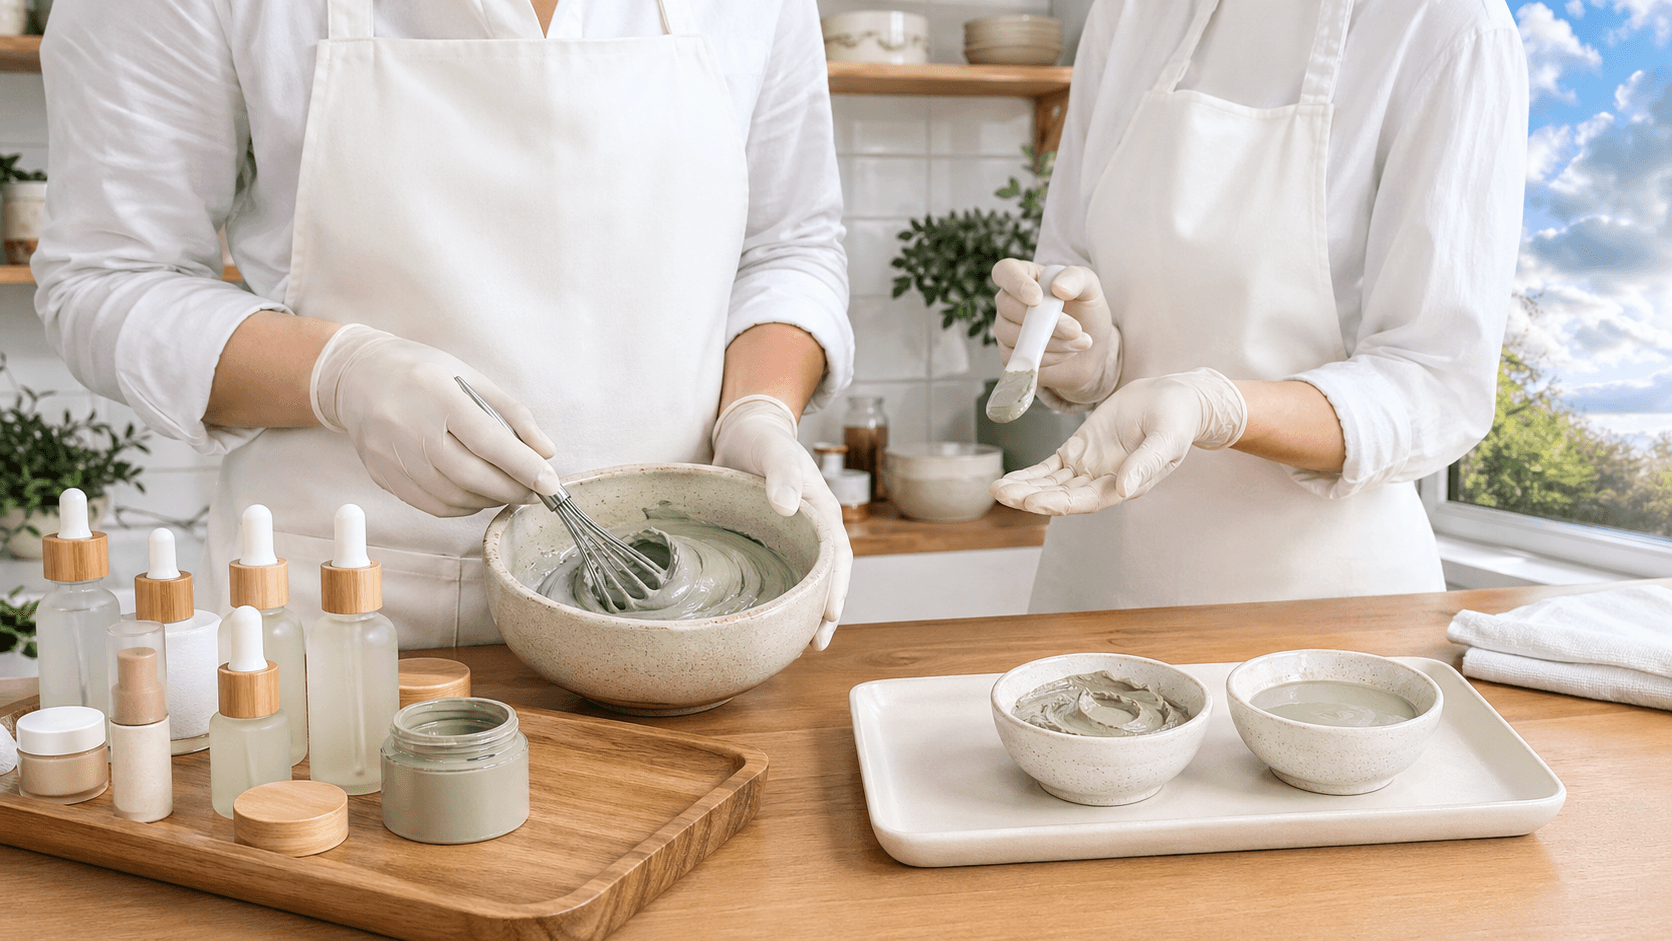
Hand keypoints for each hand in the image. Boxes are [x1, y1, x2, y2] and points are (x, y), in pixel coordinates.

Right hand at [311, 324, 561, 516]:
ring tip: (508, 490)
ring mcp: (393, 456)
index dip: (523, 466)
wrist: (357, 377)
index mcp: (436, 394)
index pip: (487, 440)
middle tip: (536, 491)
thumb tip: (546, 451)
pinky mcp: (383, 476)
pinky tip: (477, 494)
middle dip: (512, 489)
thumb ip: (511, 414)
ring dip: (490, 500)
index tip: (551, 483)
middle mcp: (411, 428)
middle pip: (471, 475)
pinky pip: (433, 505)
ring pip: (454, 497)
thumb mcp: (469, 377)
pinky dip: (464, 507)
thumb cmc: (420, 372)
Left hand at [710, 395, 851, 650]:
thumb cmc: (762, 440)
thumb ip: (782, 474)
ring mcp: (794, 538)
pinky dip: (785, 597)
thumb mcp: (773, 451)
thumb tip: (788, 507)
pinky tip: (772, 619)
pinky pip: (786, 574)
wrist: (744, 432)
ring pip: (808, 580)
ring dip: (807, 610)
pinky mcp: (775, 542)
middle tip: (816, 646)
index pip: (837, 555)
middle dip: (826, 612)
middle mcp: (813, 529)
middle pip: (828, 576)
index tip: (829, 615)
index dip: (836, 586)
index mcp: (822, 510)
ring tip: (799, 646)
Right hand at [991, 259, 1121, 406]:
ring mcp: (1006, 328)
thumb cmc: (1086, 312)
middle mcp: (1009, 300)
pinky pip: (1020, 355)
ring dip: (1050, 341)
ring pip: (1013, 334)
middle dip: (1043, 321)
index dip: (1016, 284)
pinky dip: (1048, 356)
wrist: (1090, 349)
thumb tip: (1058, 287)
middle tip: (1075, 329)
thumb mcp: (1090, 288)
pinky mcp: (1009, 353)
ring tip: (1079, 341)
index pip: (1005, 271)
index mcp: (1025, 276)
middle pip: (1007, 306)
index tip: (1037, 298)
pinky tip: (1067, 352)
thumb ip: (1076, 278)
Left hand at [991, 368, 1246, 514]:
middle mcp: (1103, 482)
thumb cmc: (1177, 419)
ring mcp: (1089, 467)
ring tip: (997, 489)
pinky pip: (1050, 468)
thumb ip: (1146, 463)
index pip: (1085, 500)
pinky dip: (1030, 475)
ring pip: (1051, 484)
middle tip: (1003, 495)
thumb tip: (1125, 489)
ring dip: (1025, 488)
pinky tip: (1008, 481)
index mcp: (1126, 485)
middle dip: (1031, 497)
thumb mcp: (1166, 438)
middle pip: (1061, 495)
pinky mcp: (1079, 450)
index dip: (1057, 502)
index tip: (1031, 501)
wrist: (1174, 398)